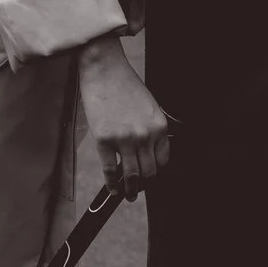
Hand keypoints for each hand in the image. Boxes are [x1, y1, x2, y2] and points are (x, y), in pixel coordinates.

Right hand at [76, 36, 171, 198]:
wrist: (105, 71)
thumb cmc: (125, 86)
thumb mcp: (149, 106)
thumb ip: (151, 129)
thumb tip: (147, 152)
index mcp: (159, 127)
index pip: (162, 160)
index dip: (156, 170)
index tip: (149, 174)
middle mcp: (145, 136)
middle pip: (149, 172)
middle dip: (145, 183)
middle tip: (139, 189)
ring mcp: (124, 140)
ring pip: (132, 176)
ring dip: (131, 190)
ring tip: (129, 195)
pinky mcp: (105, 141)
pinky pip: (111, 171)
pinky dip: (112, 184)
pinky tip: (113, 189)